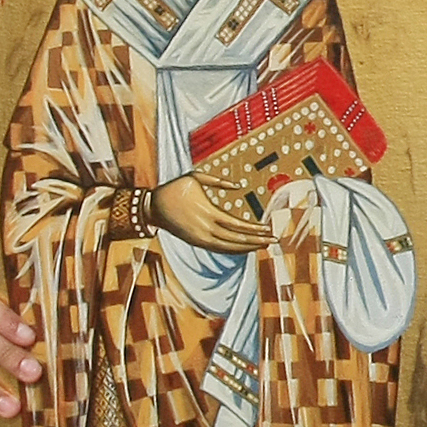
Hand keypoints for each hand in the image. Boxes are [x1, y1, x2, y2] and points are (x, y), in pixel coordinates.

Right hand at [153, 173, 274, 251]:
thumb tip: (238, 186)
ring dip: (247, 248)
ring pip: (229, 247)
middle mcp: (206, 228)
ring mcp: (201, 238)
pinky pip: (219, 249)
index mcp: (208, 212)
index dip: (254, 229)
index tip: (269, 228)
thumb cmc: (175, 188)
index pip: (237, 224)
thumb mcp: (196, 176)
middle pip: (236, 239)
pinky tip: (245, 249)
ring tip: (264, 246)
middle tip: (274, 240)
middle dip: (256, 240)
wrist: (152, 207)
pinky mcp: (196, 242)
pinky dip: (234, 250)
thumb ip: (218, 181)